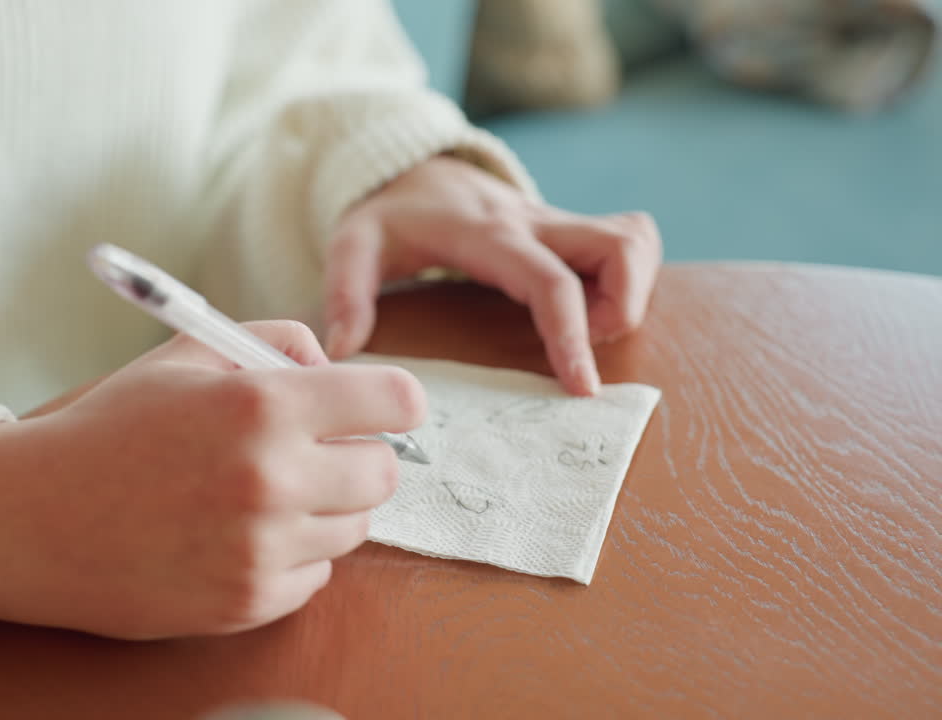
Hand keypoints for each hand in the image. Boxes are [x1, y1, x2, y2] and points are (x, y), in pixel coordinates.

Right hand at [0, 320, 425, 638]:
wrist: (28, 519)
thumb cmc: (106, 429)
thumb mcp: (184, 355)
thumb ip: (270, 340)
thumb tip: (331, 361)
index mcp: (263, 404)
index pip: (395, 400)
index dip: (393, 400)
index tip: (379, 408)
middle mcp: (272, 479)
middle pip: (384, 472)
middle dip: (356, 456)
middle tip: (311, 452)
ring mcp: (261, 548)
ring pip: (353, 528)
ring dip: (323, 509)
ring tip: (260, 494)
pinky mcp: (247, 603)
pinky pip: (314, 577)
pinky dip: (291, 557)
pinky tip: (237, 536)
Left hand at [324, 155, 661, 395]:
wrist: (414, 168)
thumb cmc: (388, 214)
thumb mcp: (351, 245)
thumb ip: (345, 292)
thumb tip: (344, 346)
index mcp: (488, 235)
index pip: (550, 282)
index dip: (572, 334)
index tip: (581, 386)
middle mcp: (535, 223)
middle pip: (622, 244)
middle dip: (627, 304)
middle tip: (588, 347)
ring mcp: (557, 223)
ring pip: (635, 238)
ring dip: (634, 290)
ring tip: (591, 328)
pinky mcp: (568, 230)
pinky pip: (626, 242)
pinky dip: (629, 278)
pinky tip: (592, 309)